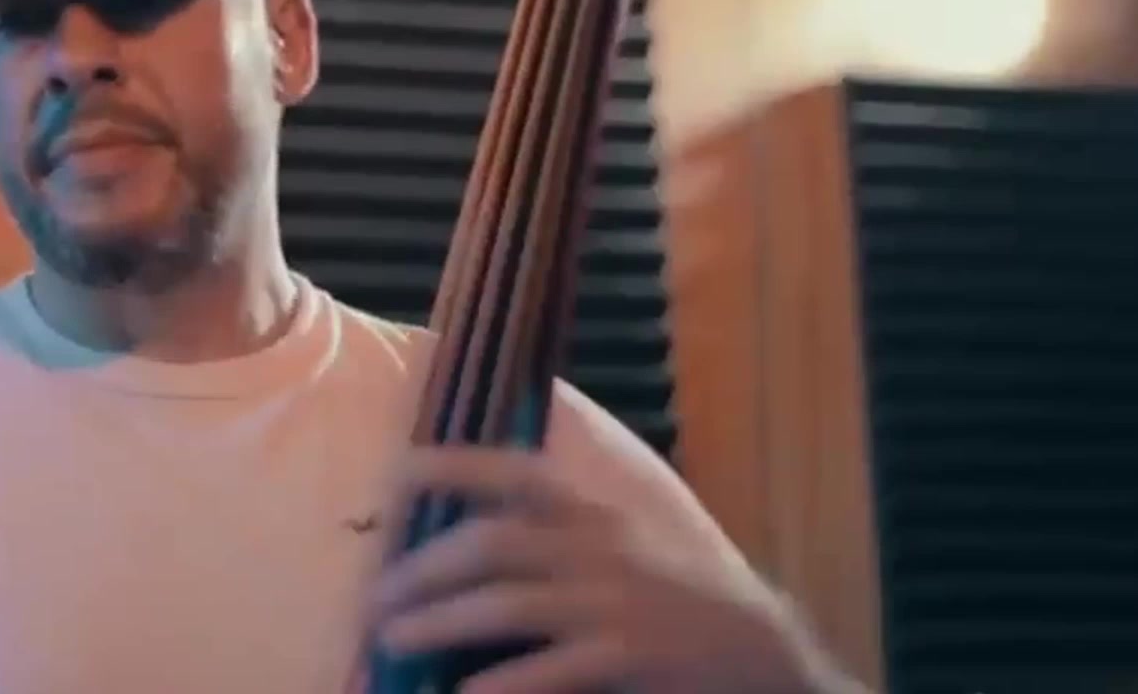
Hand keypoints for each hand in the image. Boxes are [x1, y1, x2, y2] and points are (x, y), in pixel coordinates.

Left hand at [369, 447, 831, 693]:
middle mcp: (599, 544)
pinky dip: (501, 683)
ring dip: (441, 619)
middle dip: (425, 565)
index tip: (397, 472)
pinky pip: (551, 668)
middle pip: (492, 540)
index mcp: (595, 511)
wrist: (761, 648)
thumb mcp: (626, 541)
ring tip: (392, 638)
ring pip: (508, 600)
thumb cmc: (679, 593)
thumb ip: (562, 529)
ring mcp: (614, 600)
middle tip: (376, 594)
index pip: (514, 470)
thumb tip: (480, 527)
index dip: (452, 465)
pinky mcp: (629, 654)